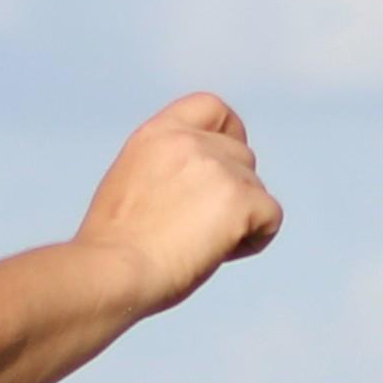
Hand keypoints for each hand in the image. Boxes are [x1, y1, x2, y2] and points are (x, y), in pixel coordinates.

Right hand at [75, 95, 283, 318]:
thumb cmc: (112, 251)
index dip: (228, 135)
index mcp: (158, 134)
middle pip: (243, 157)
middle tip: (195, 232)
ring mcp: (217, 168)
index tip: (221, 170)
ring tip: (198, 248)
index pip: (213, 109)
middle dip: (231, 194)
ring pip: (256, 190)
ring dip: (239, 221)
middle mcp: (190, 142)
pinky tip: (220, 256)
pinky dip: (254, 240)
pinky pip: (271, 218)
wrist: (111, 274)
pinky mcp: (239, 200)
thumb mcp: (130, 188)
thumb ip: (165, 172)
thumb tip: (197, 189)